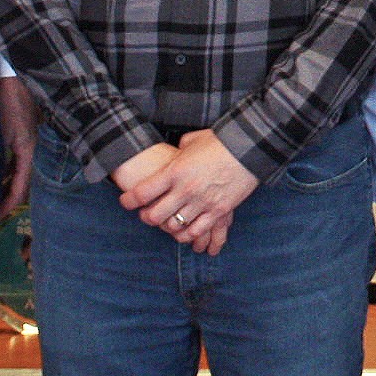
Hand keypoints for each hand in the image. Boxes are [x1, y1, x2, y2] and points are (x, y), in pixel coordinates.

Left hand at [0, 76, 38, 221]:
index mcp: (28, 153)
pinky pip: (14, 161)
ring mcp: (27, 144)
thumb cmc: (9, 102)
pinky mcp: (20, 135)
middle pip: (20, 184)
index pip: (19, 189)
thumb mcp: (0, 132)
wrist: (18, 77)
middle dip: (6, 200)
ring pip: (17, 173)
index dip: (6, 205)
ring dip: (5, 186)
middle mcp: (31, 152)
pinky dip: (4, 172)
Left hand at [123, 129, 260, 255]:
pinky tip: (184, 232)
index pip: (142, 193)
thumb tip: (175, 154)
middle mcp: (185, 189)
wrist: (249, 148)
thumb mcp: (193, 141)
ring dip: (166, 228)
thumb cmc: (220, 141)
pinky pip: (197, 230)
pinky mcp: (218, 210)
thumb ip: (179, 150)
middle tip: (145, 215)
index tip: (126, 202)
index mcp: (174, 171)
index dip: (129, 201)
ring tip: (166, 224)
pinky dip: (187, 235)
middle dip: (146, 218)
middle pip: (154, 216)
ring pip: (174, 227)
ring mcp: (202, 202)